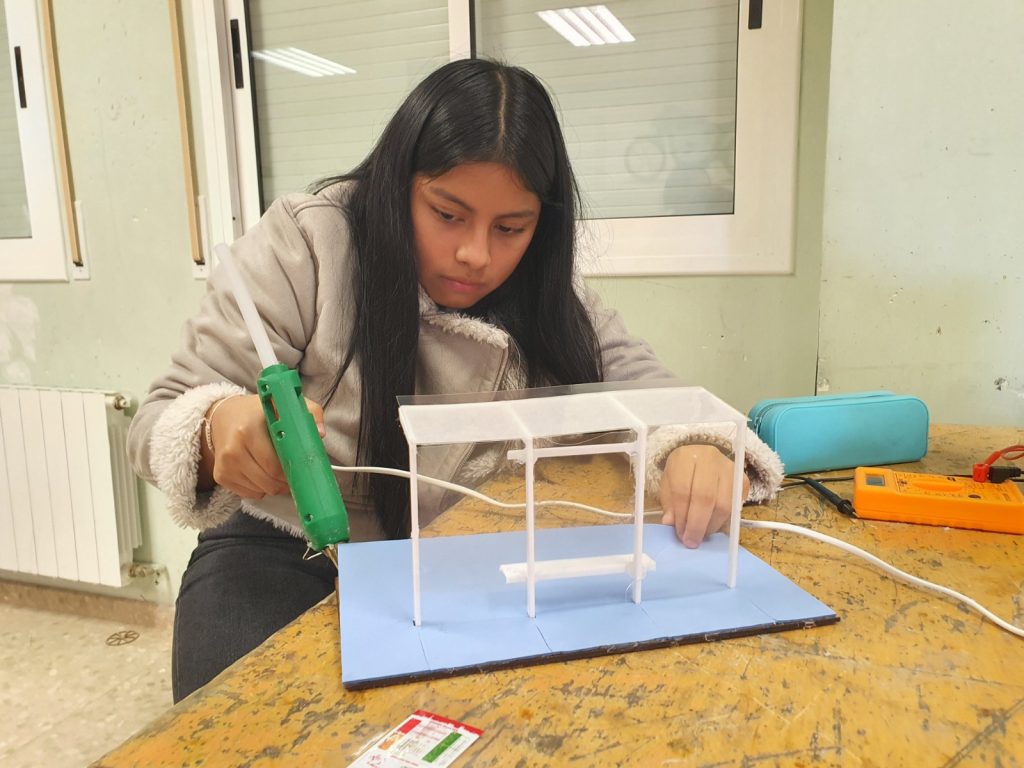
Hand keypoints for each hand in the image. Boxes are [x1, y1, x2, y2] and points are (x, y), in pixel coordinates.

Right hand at [198, 394, 325, 498]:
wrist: (224, 416)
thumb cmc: (258, 412)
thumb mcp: (284, 404)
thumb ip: (309, 413)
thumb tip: (320, 434)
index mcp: (248, 430)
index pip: (275, 466)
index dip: (293, 471)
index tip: (302, 468)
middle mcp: (233, 450)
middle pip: (269, 482)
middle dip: (286, 482)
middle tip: (294, 471)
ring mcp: (225, 465)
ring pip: (261, 490)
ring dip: (275, 486)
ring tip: (277, 469)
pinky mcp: (221, 476)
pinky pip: (250, 494)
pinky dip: (261, 488)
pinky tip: (262, 471)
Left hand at [659, 444, 749, 547]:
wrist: (701, 457)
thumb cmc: (682, 473)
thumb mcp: (668, 484)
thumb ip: (669, 503)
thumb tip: (670, 523)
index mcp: (685, 457)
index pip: (683, 490)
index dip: (682, 516)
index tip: (680, 534)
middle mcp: (709, 458)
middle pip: (706, 497)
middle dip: (698, 525)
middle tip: (692, 541)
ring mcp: (729, 468)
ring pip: (724, 504)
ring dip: (712, 525)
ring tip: (702, 534)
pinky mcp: (743, 478)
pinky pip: (736, 506)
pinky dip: (725, 520)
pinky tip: (713, 523)